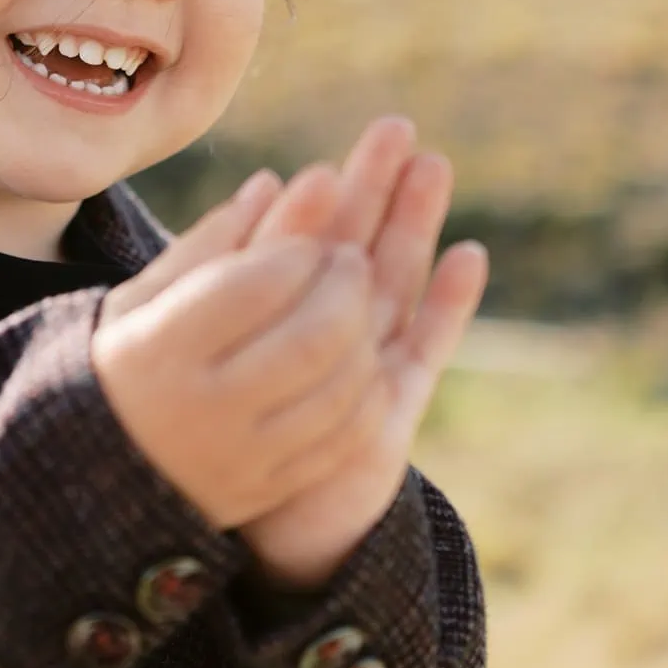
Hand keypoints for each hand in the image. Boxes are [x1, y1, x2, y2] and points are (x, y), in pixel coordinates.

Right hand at [92, 172, 380, 535]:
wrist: (102, 474)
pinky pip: (342, 440)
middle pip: (309, 337)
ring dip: (365, 337)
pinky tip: (363, 360)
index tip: (311, 229)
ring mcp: (239, 456)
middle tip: (354, 257)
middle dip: (345, 288)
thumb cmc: (126, 362)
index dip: (298, 247)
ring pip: (337, 390)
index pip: (252, 286)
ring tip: (359, 304)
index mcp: (159, 348)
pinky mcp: (268, 489)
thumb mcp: (143, 298)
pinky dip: (366, 393)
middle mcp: (201, 406)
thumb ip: (208, 245)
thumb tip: (273, 184)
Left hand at [231, 118, 488, 589]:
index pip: (293, 254)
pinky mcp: (392, 412)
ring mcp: (363, 372)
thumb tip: (243, 205)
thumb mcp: (199, 358)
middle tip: (393, 128)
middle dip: (373, 192)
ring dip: (414, 227)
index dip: (310, 208)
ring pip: (391, 285)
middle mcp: (323, 342)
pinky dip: (447, 304)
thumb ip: (212, 286)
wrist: (263, 538)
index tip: (324, 158)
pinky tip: (468, 256)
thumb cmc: (222, 449)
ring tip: (432, 167)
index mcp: (271, 326)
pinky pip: (424, 349)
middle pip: (352, 253)